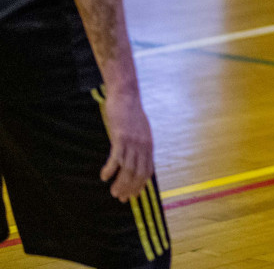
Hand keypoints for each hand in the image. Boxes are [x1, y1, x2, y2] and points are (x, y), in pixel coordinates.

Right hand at [99, 86, 153, 201]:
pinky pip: (117, 158)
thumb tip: (136, 158)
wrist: (126, 96)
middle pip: (139, 173)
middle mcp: (143, 145)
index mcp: (149, 145)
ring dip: (120, 183)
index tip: (133, 196)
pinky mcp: (121, 137)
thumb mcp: (140, 131)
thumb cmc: (131, 114)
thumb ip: (140, 145)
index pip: (148, 171)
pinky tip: (104, 176)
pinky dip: (111, 169)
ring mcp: (133, 142)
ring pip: (128, 169)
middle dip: (130, 188)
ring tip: (113, 192)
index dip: (140, 185)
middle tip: (120, 198)